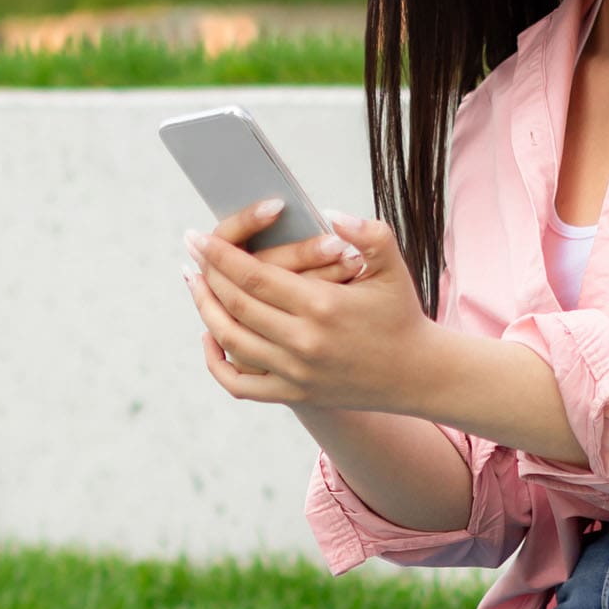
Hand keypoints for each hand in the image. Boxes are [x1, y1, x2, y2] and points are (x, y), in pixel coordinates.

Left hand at [184, 209, 437, 412]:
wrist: (417, 373)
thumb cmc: (400, 313)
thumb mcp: (391, 266)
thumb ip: (367, 233)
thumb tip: (329, 213)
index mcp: (322, 306)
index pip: (254, 276)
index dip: (220, 255)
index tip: (198, 237)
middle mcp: (303, 342)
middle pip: (235, 305)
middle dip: (207, 275)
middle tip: (191, 253)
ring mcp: (296, 373)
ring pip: (231, 340)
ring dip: (206, 309)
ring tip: (195, 285)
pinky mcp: (295, 395)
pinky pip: (240, 385)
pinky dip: (216, 362)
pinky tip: (210, 335)